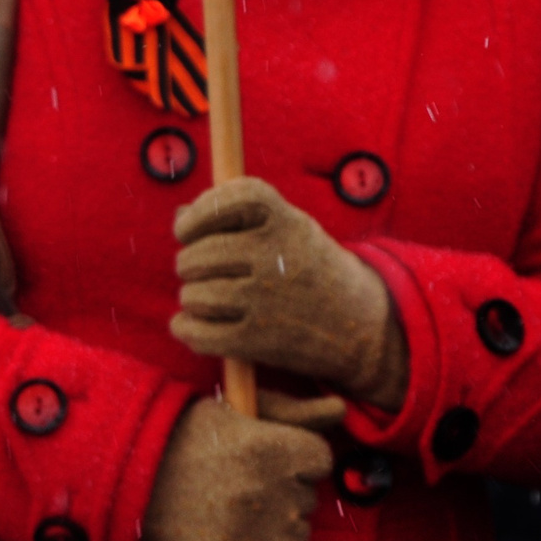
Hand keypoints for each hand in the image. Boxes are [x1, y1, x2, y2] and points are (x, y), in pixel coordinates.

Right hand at [141, 396, 336, 540]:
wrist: (123, 482)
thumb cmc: (177, 439)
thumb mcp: (231, 412)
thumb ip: (289, 411)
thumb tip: (340, 408)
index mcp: (272, 448)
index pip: (319, 461)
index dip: (295, 459)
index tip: (266, 458)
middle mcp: (270, 492)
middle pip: (307, 501)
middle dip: (283, 494)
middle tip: (241, 485)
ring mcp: (253, 532)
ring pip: (296, 538)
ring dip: (274, 529)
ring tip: (236, 513)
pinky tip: (229, 537)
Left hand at [169, 177, 407, 410]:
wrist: (361, 325)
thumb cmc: (311, 269)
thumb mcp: (290, 230)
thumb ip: (238, 217)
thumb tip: (179, 217)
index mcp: (287, 223)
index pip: (233, 198)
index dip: (199, 211)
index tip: (185, 229)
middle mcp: (276, 258)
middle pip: (198, 254)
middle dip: (189, 264)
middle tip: (200, 271)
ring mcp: (266, 302)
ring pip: (194, 295)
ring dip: (191, 299)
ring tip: (206, 299)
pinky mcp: (258, 341)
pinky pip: (197, 333)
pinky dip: (185, 328)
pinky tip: (190, 324)